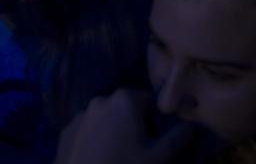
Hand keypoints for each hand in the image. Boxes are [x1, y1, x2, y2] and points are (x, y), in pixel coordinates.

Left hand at [55, 90, 192, 163]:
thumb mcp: (160, 157)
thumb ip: (180, 136)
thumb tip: (189, 125)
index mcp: (125, 99)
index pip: (152, 103)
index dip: (158, 123)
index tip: (156, 143)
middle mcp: (101, 100)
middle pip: (129, 110)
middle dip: (136, 127)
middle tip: (138, 152)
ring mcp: (79, 117)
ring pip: (108, 120)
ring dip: (115, 133)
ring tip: (117, 158)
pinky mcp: (64, 134)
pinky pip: (89, 131)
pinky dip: (96, 141)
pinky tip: (98, 161)